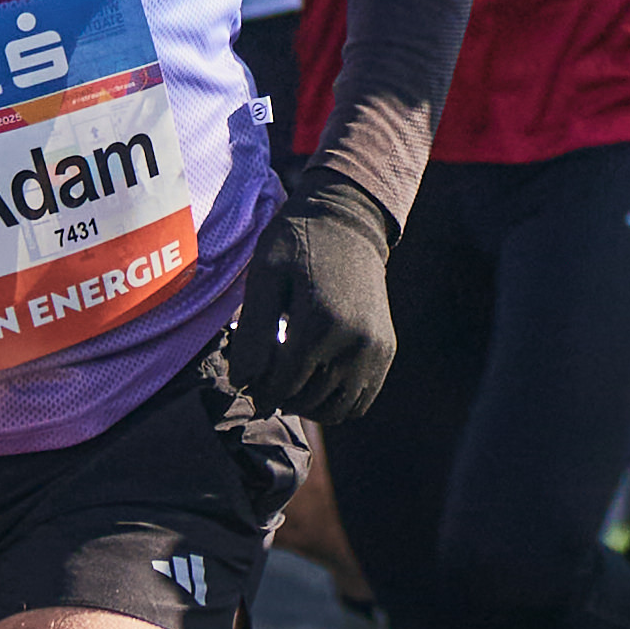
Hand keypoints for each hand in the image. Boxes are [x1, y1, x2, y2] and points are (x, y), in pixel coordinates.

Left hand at [231, 172, 399, 425]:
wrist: (350, 218)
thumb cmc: (298, 243)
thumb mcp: (264, 275)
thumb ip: (252, 330)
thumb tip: (243, 383)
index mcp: (321, 321)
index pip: (282, 386)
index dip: (258, 390)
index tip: (248, 380)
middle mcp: (355, 340)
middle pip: (307, 401)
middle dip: (280, 397)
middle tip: (266, 378)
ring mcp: (376, 348)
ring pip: (336, 410)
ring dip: (308, 405)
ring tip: (292, 380)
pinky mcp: (386, 349)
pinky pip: (361, 401)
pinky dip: (336, 402)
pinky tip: (318, 379)